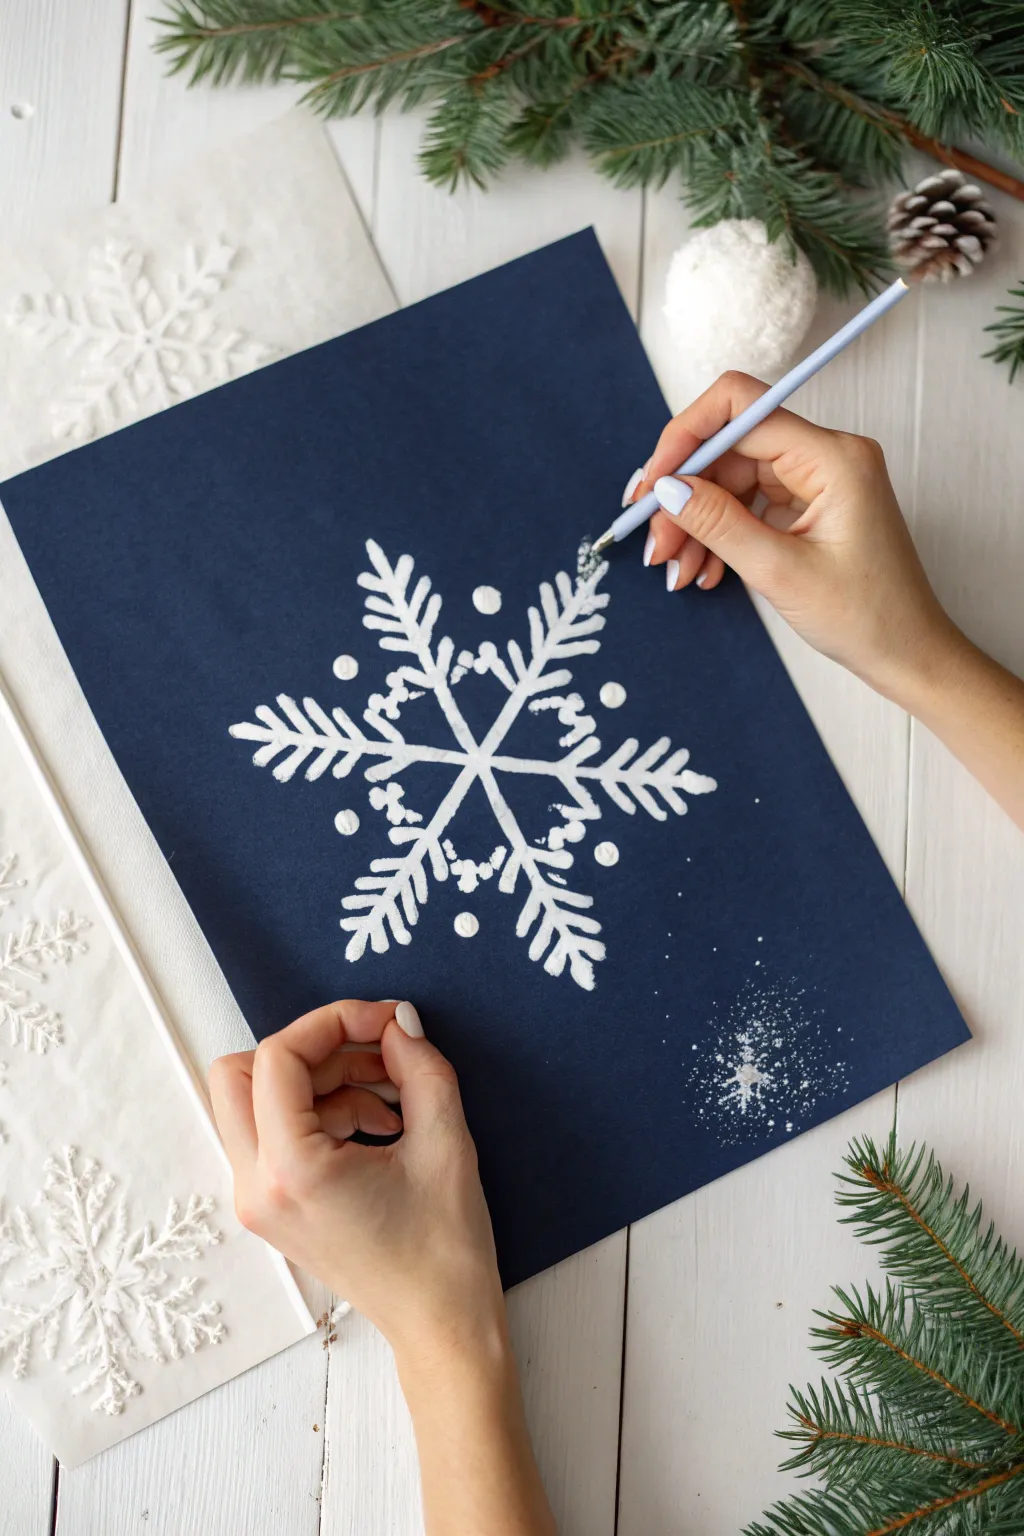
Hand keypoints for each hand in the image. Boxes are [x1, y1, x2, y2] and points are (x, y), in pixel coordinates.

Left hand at [211, 1004, 557, 1535]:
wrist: (441, 1326)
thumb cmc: (446, 1247)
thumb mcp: (446, 1141)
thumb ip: (420, 1066)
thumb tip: (397, 1022)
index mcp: (290, 1170)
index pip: (277, 1058)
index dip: (333, 1021)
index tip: (387, 1021)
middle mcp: (255, 1186)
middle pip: (240, 1073)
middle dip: (312, 1050)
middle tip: (374, 1054)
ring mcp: (256, 1200)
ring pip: (255, 1101)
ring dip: (321, 1080)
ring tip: (392, 1098)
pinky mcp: (271, 1206)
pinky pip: (274, 1131)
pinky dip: (321, 1110)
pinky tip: (380, 1124)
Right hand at [631, 370, 957, 697]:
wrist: (907, 653)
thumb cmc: (866, 617)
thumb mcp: (780, 572)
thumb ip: (719, 522)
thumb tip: (667, 489)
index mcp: (833, 457)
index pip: (740, 408)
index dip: (685, 439)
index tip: (653, 485)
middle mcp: (826, 456)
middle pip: (729, 449)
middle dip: (684, 496)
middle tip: (655, 544)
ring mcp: (817, 481)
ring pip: (731, 481)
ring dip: (696, 523)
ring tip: (677, 570)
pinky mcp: (808, 506)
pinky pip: (747, 505)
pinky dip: (719, 535)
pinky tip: (703, 570)